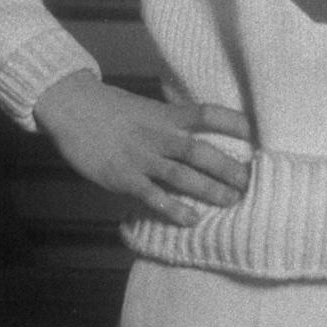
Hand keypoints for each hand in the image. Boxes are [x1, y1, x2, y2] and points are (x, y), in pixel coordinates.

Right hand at [34, 71, 252, 225]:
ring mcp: (140, 158)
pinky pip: (153, 196)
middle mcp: (157, 135)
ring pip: (182, 175)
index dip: (233, 122)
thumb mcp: (144, 107)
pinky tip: (192, 219)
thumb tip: (199, 131)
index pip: (206, 114)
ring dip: (210, 190)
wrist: (70, 107)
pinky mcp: (122, 178)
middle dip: (229, 168)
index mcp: (164, 114)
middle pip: (201, 151)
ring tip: (233, 201)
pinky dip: (173, 209)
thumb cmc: (108, 108)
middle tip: (252, 182)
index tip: (256, 132)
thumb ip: (169, 121)